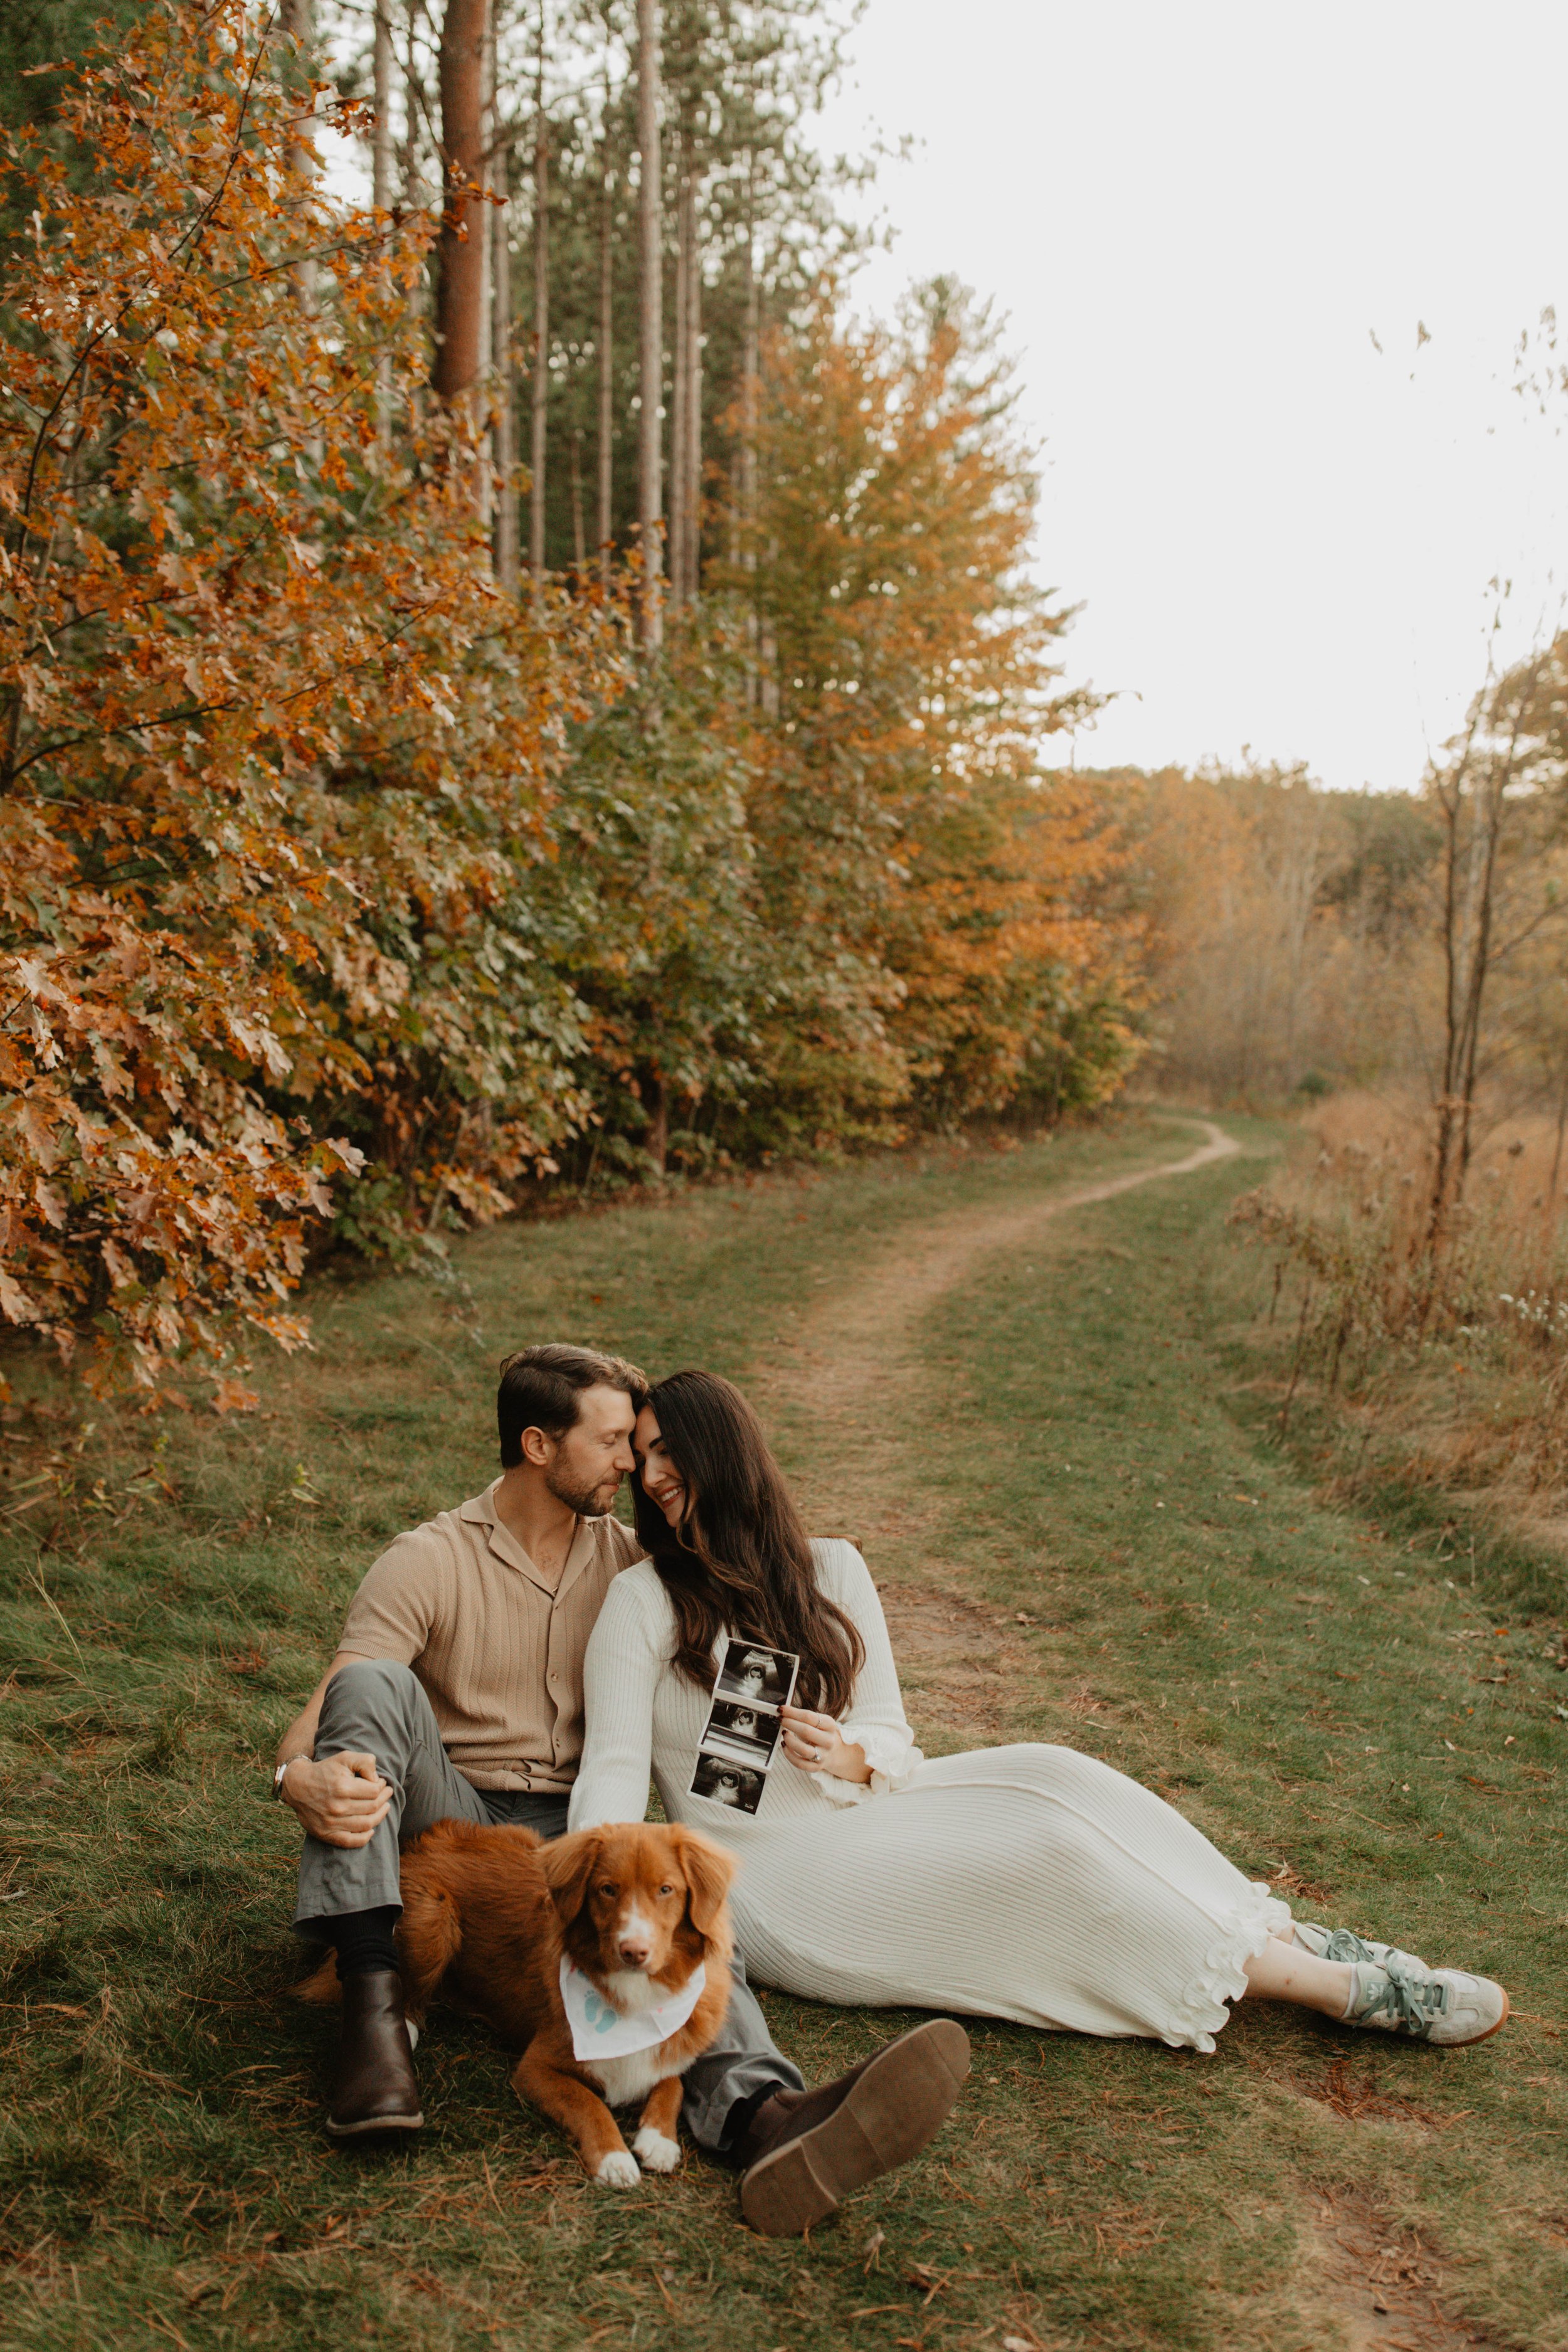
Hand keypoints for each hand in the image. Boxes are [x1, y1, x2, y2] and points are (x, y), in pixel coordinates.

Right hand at [278, 1750, 392, 1847]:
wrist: (298, 1785)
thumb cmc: (325, 1770)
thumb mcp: (345, 1757)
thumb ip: (365, 1762)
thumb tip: (377, 1780)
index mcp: (343, 1787)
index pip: (374, 1791)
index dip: (382, 1786)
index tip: (382, 1783)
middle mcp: (338, 1807)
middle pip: (372, 1808)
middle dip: (384, 1799)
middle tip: (386, 1793)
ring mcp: (332, 1823)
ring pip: (366, 1824)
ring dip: (380, 1816)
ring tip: (384, 1807)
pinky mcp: (326, 1833)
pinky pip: (351, 1841)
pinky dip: (364, 1838)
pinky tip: (371, 1829)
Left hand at [778, 1704, 869, 1784]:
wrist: (837, 1753)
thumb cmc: (823, 1733)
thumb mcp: (821, 1722)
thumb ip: (805, 1718)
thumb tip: (783, 1712)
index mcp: (830, 1725)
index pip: (809, 1717)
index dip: (792, 1712)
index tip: (781, 1709)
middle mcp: (828, 1741)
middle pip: (806, 1731)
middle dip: (789, 1724)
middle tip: (780, 1720)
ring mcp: (823, 1755)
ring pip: (803, 1750)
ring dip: (789, 1740)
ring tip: (784, 1734)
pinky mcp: (816, 1767)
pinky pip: (800, 1764)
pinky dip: (789, 1755)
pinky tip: (785, 1746)